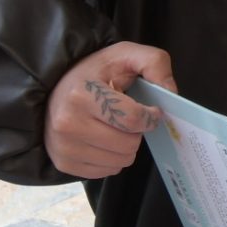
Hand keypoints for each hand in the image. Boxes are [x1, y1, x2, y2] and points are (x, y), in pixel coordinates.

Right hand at [44, 41, 176, 177]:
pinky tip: (104, 141)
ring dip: (127, 147)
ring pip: (120, 161)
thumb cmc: (95, 72)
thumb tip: (171, 92)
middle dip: (138, 132)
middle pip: (128, 144)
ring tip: (116, 129)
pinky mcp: (63, 163)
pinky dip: (112, 159)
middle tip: (129, 120)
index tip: (152, 111)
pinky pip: (106, 172)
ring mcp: (63, 146)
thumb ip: (154, 63)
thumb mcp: (124, 55)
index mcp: (82, 94)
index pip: (132, 118)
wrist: (56, 88)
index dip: (151, 117)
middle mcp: (68, 123)